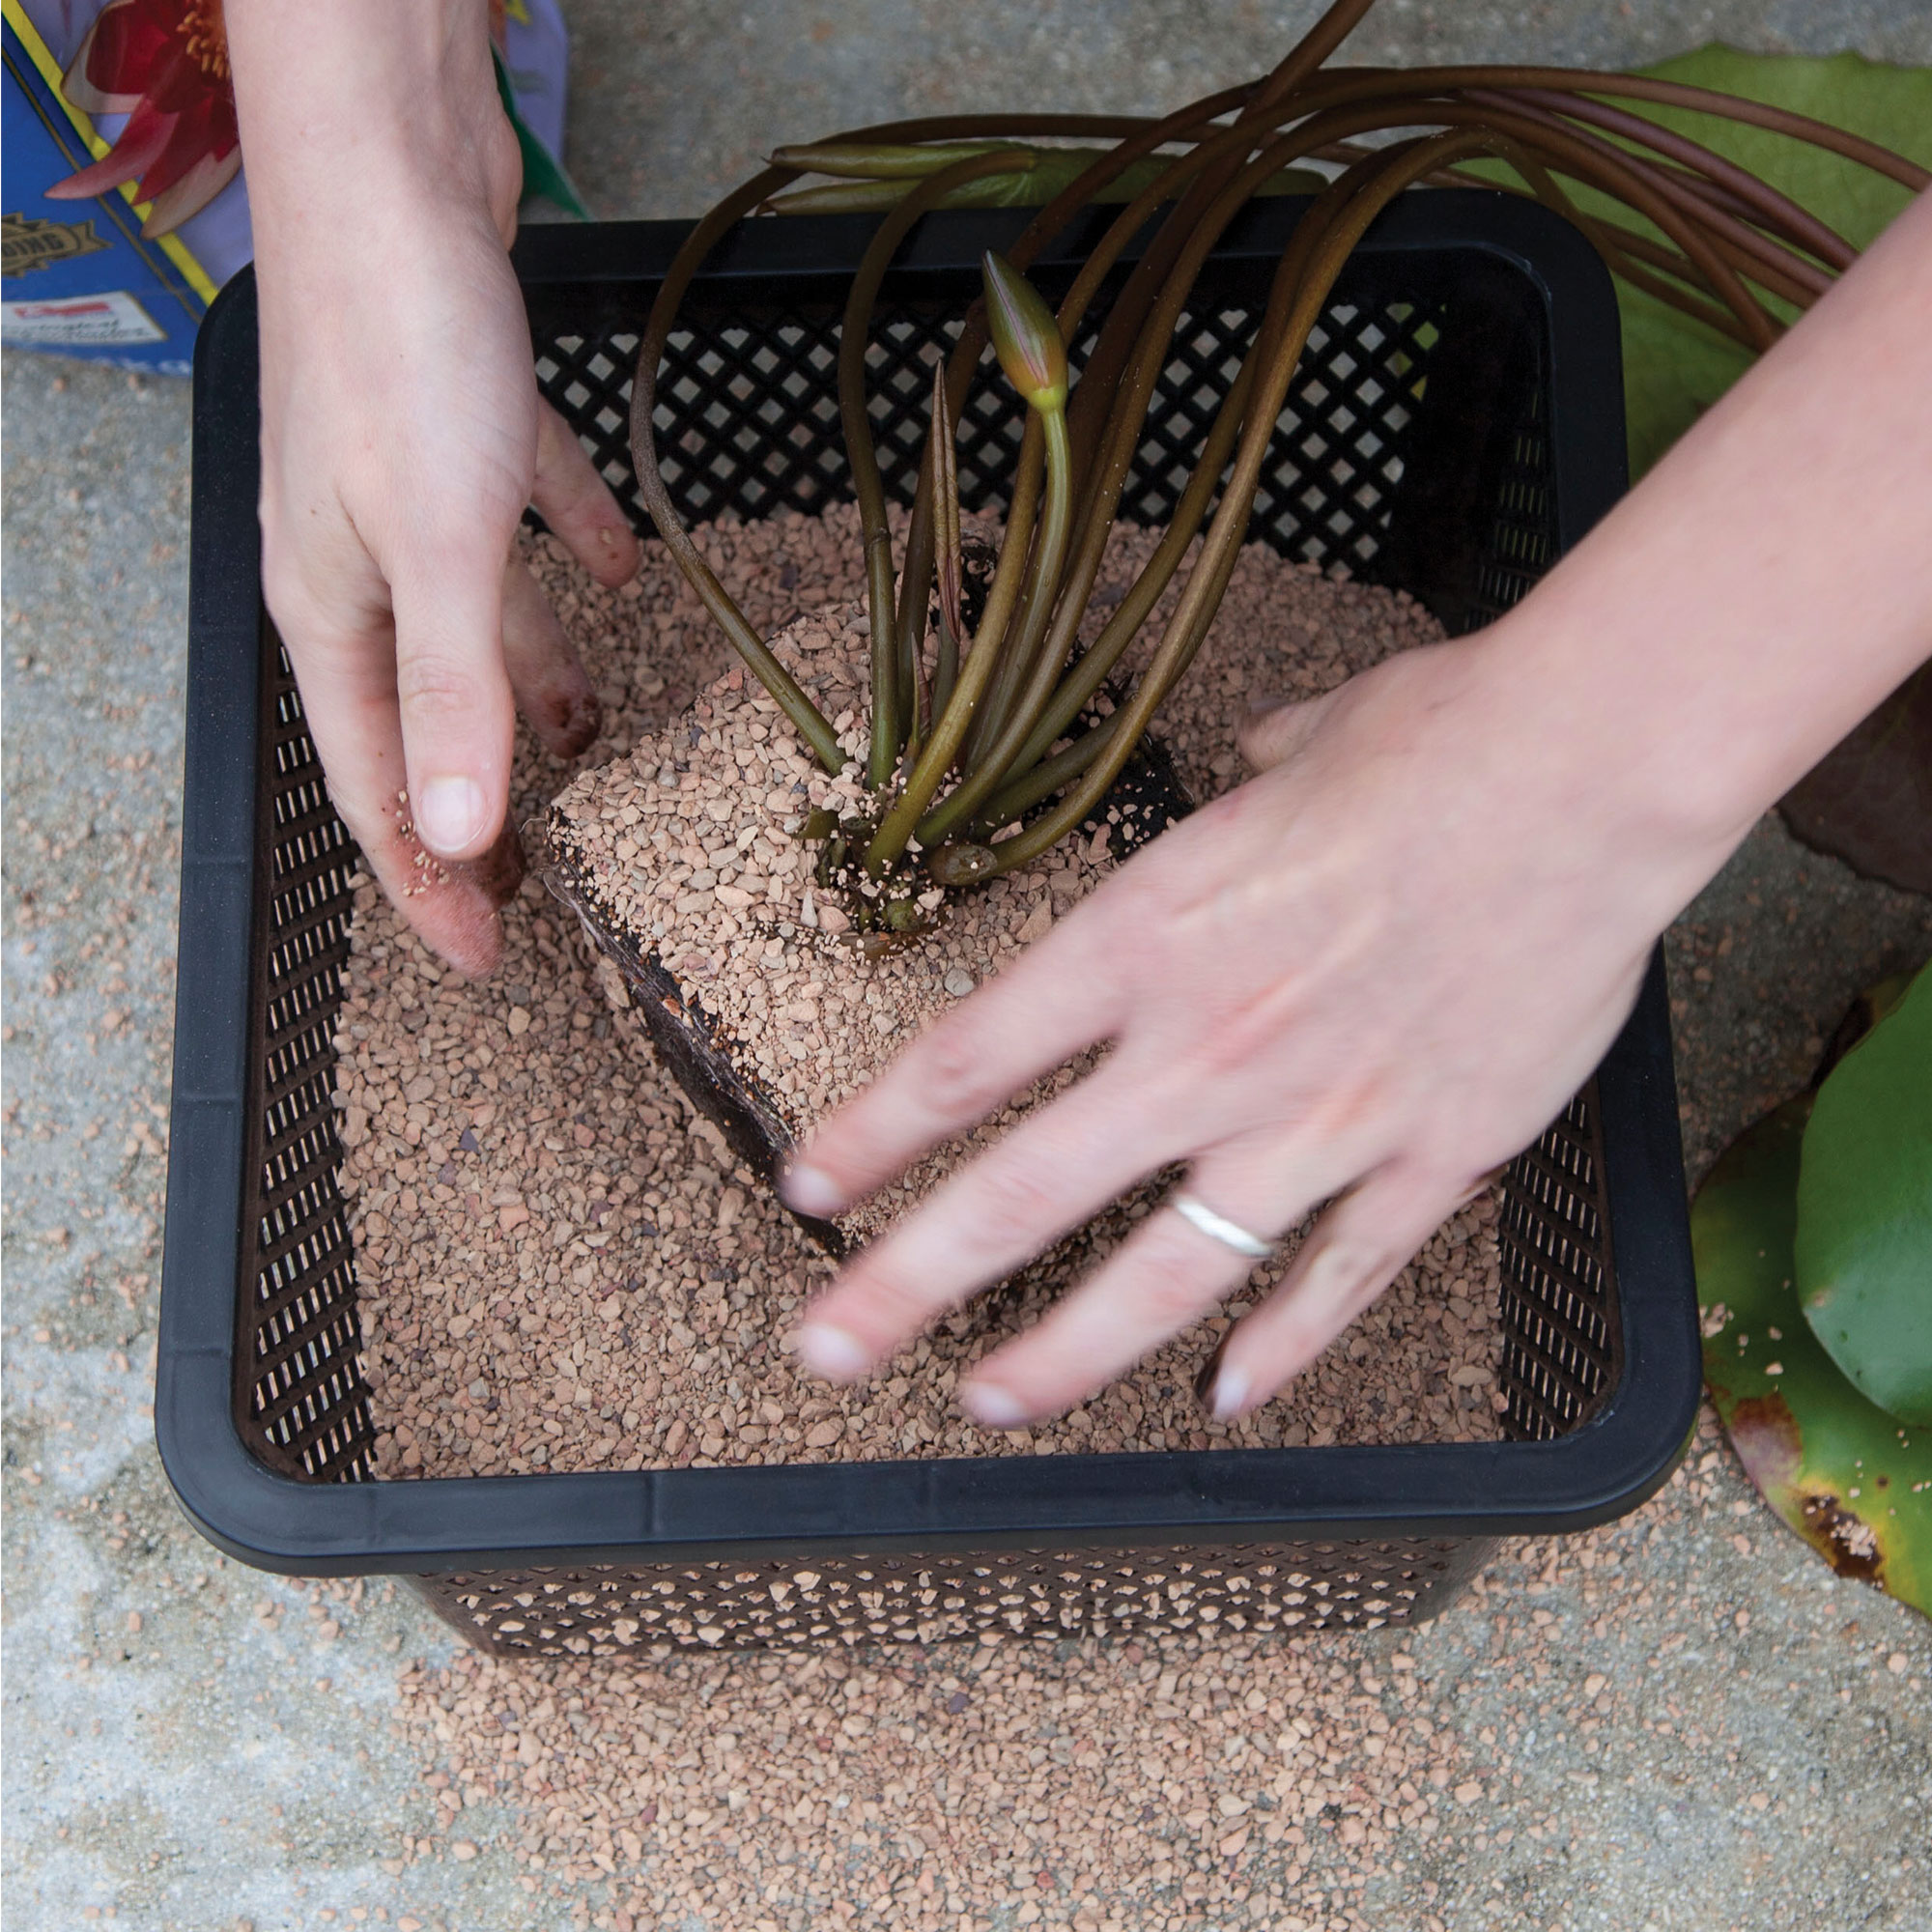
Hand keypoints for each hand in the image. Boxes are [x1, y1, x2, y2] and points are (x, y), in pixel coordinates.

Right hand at [230, 0, 639, 975]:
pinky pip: (523, 520)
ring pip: (479, 627)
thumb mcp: (437, 545)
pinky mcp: (461, 431)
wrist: (391, 166)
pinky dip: (571, 551)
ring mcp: (409, 498)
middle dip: (483, 805)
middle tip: (547, 877)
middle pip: (430, 723)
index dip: (430, 886)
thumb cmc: (399, 350)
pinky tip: (627, 572)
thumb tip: (459, 840)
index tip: (486, 963)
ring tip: (602, 744)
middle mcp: (362, 569)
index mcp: (337, 617)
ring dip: (538, 687)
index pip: (382, 794)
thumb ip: (457, 690)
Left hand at [783, 635, 1717, 1425]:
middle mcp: (1201, 1053)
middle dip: (904, 1286)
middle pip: (1018, 1198)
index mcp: (1142, 943)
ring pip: (1162, 1278)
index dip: (870, 1137)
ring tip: (992, 1401)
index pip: (962, 1065)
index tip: (808, 1191)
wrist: (1584, 777)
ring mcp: (1313, 1126)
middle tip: (826, 1350)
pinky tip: (1231, 1395)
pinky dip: (1283, 1347)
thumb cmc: (1432, 740)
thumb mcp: (1289, 756)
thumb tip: (1255, 772)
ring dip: (1064, 1353)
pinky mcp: (1428, 1161)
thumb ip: (1241, 793)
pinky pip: (1338, 1282)